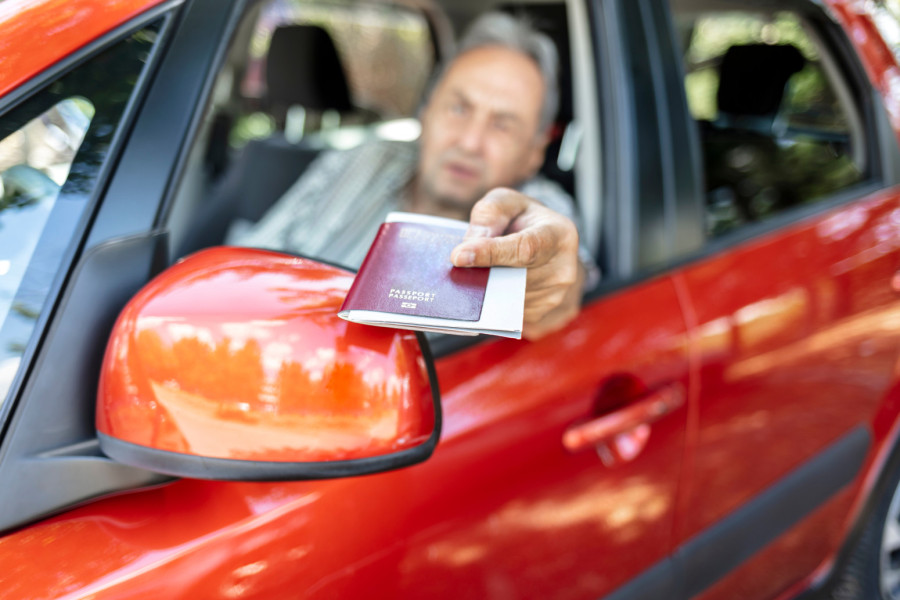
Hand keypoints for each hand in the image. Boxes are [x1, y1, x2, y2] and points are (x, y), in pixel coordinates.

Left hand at [450, 188, 584, 339]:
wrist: (545, 245)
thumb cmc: (523, 220)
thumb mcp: (507, 202)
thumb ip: (489, 214)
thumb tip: (469, 247)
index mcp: (559, 234)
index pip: (524, 248)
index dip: (490, 253)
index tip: (458, 256)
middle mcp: (563, 269)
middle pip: (511, 277)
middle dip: (481, 271)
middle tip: (459, 264)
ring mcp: (554, 297)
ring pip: (504, 298)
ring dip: (483, 289)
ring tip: (477, 271)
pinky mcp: (540, 315)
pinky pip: (505, 312)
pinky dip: (489, 302)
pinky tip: (486, 286)